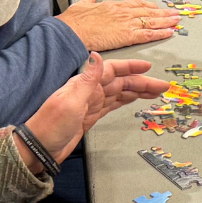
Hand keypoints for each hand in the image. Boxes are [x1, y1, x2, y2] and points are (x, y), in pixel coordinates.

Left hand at [15, 57, 167, 171]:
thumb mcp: (71, 101)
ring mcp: (91, 104)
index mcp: (84, 85)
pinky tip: (135, 99)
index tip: (147, 67)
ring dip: (137, 92)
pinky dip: (126, 101)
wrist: (39, 148)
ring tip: (155, 92)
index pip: (111, 70)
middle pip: (120, 82)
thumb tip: (96, 54)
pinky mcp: (91, 117)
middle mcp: (89, 91)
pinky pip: (113, 105)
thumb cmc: (51, 125)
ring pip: (120, 93)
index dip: (130, 67)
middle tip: (162, 86)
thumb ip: (87, 79)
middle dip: (141, 82)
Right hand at [58, 0, 180, 51]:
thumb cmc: (73, 20)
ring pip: (151, 21)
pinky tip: (170, 32)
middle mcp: (123, 12)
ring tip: (178, 20)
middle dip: (163, 13)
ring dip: (167, 21)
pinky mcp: (126, 36)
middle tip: (175, 13)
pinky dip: (160, 33)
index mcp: (114, 5)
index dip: (149, 6)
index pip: (136, 4)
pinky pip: (148, 34)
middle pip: (148, 11)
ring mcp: (126, 23)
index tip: (158, 7)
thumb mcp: (82, 3)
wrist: (71, 30)